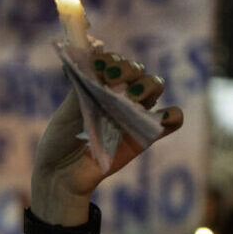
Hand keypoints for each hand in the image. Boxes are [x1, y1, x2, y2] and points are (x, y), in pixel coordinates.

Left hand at [31, 52, 183, 226]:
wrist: (61, 175)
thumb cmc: (60, 141)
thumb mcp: (66, 111)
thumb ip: (82, 86)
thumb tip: (92, 58)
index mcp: (100, 85)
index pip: (115, 61)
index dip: (110, 59)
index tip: (97, 66)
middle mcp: (120, 95)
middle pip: (138, 70)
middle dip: (128, 69)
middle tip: (112, 80)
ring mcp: (134, 114)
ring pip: (155, 86)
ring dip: (146, 86)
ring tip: (130, 99)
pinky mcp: (146, 135)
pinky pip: (172, 119)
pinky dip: (172, 115)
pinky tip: (159, 118)